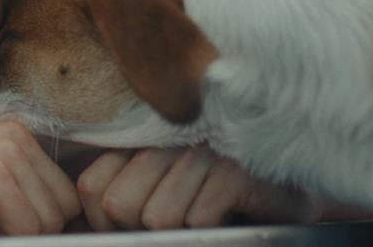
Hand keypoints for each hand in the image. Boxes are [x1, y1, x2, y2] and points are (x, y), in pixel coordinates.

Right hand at [0, 120, 79, 239]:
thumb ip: (27, 199)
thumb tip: (80, 224)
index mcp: (18, 135)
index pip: (67, 196)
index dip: (38, 224)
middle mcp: (17, 135)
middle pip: (65, 209)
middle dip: (28, 231)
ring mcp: (6, 152)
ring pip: (50, 224)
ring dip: (12, 237)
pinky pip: (28, 231)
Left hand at [76, 145, 320, 230]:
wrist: (287, 195)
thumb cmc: (218, 201)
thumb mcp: (162, 195)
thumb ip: (122, 198)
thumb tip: (84, 231)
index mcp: (140, 142)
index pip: (92, 188)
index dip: (106, 223)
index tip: (134, 228)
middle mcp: (166, 139)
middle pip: (120, 205)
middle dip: (143, 232)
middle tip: (177, 226)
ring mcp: (201, 151)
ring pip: (158, 218)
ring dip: (183, 233)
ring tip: (205, 218)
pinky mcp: (234, 170)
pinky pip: (198, 220)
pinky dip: (212, 231)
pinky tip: (228, 217)